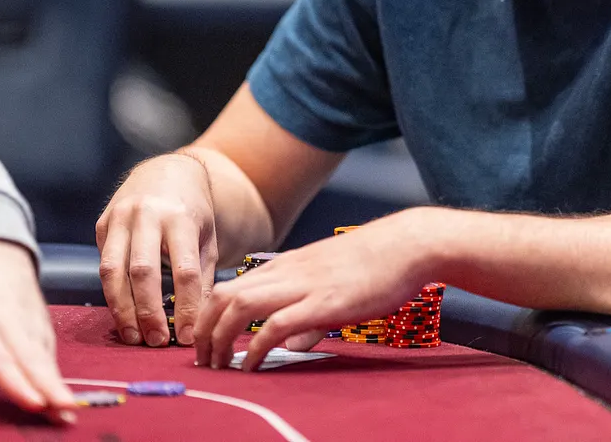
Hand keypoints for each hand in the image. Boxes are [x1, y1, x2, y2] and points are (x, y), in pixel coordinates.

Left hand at [0, 240, 75, 421]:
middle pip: (29, 359)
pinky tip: (61, 393)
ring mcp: (28, 322)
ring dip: (56, 383)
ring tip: (67, 409)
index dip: (14, 379)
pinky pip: (49, 349)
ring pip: (43, 355)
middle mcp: (8, 320)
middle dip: (48, 386)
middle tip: (64, 409)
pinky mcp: (41, 324)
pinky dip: (57, 372)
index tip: (32, 400)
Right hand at [96, 152, 218, 347]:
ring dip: (122, 309)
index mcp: (180, 218)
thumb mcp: (207, 238)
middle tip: (156, 342)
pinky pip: (103, 265)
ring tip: (134, 337)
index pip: (184, 270)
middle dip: (148, 312)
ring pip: (113, 271)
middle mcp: (147, 215)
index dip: (186, 307)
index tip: (189, 335)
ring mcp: (120, 218)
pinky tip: (122, 315)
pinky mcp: (102, 225)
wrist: (166, 172)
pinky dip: (111, 294)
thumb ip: (202, 278)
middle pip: (142, 272)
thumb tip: (200, 322)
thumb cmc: (192, 212)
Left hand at [195, 211, 432, 370]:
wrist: (409, 245)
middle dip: (203, 329)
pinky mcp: (323, 301)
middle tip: (201, 359)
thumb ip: (309, 315)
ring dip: (219, 338)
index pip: (233, 285)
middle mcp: (289, 271)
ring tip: (216, 365)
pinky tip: (250, 364)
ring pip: (240, 305)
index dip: (210, 315)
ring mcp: (304, 284)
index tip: (205, 341)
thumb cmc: (378, 264)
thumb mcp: (334, 284)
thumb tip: (292, 345)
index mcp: (290, 265)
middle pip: (224, 294)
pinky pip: (275, 324)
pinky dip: (254, 347)